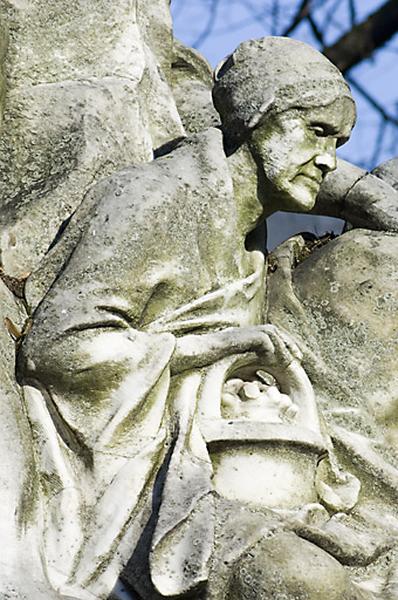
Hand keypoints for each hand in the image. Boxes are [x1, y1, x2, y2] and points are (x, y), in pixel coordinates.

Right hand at [171, 323, 301, 374]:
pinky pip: (261, 337)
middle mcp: (244, 334)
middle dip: (289, 344)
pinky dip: (270, 347)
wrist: (187, 358)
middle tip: (298, 360)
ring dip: (282, 345)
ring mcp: (240, 334)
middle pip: (275, 332)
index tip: (294, 362)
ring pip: (271, 332)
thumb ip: (246, 375)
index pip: (272, 339)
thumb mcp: (231, 372)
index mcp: (245, 341)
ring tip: (289, 360)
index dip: (285, 348)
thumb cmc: (203, 367)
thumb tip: (261, 386)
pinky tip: (273, 360)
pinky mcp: (236, 337)